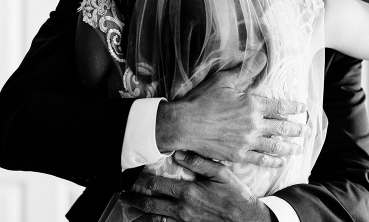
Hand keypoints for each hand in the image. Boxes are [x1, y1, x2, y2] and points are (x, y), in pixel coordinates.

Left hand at [121, 152, 272, 221]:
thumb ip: (199, 162)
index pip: (156, 185)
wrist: (245, 220)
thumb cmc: (235, 195)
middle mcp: (182, 208)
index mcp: (187, 192)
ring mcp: (183, 221)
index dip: (141, 181)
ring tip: (129, 208)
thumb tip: (178, 153)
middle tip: (122, 195)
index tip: (132, 177)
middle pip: (149, 204)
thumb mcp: (221, 173)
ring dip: (139, 213)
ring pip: (154, 218)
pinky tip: (149, 220)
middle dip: (133, 198)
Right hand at [156, 53, 309, 167]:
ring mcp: (247, 142)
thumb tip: (263, 55)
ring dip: (289, 147)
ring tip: (299, 148)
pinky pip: (260, 160)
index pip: (280, 106)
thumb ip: (246, 69)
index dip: (294, 108)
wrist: (184, 125)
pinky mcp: (237, 155)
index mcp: (252, 105)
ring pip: (274, 146)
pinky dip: (272, 161)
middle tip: (307, 131)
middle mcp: (254, 124)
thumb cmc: (202, 100)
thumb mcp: (224, 80)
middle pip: (282, 128)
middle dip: (297, 130)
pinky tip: (279, 162)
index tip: (303, 109)